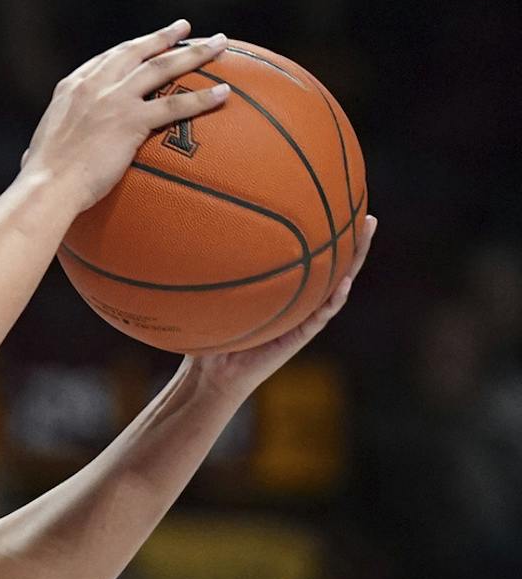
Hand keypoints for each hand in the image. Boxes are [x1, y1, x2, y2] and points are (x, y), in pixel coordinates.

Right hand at [22, 20, 233, 212]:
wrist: (47, 186)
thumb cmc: (40, 178)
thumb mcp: (38, 149)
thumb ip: (49, 145)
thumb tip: (32, 161)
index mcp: (72, 87)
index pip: (108, 58)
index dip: (133, 47)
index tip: (150, 41)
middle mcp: (95, 85)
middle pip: (138, 51)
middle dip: (166, 37)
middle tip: (188, 28)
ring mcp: (114, 99)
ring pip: (163, 67)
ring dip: (195, 53)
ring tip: (220, 45)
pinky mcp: (131, 120)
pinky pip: (175, 105)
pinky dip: (202, 98)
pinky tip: (224, 93)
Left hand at [186, 214, 374, 399]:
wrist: (216, 370)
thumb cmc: (218, 330)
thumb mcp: (224, 295)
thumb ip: (227, 273)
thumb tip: (209, 235)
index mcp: (291, 291)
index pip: (315, 259)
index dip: (331, 237)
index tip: (344, 207)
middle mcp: (303, 302)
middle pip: (336, 267)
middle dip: (354, 243)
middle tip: (369, 217)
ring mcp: (305, 318)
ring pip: (338, 287)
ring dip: (354, 263)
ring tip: (366, 239)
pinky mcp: (298, 336)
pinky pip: (320, 316)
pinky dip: (333, 300)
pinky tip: (344, 284)